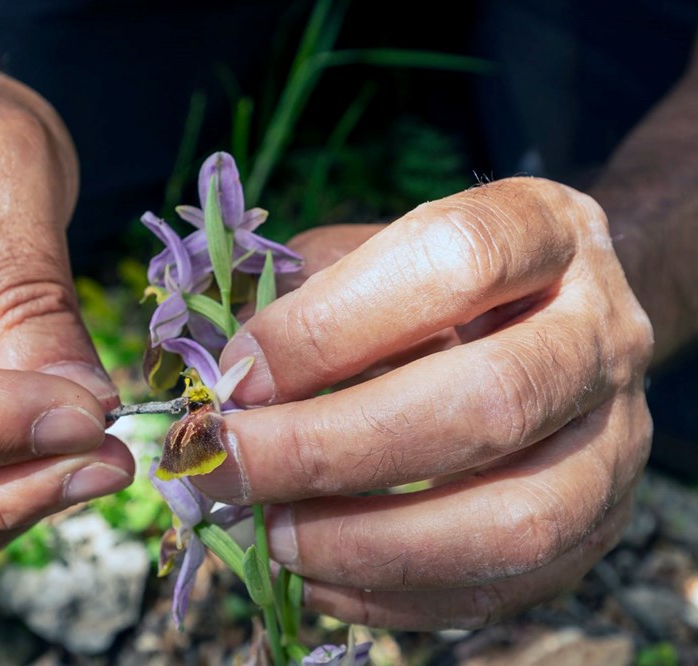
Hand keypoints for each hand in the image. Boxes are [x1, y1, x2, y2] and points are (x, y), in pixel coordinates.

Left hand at [197, 178, 653, 628]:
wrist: (556, 320)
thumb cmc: (437, 282)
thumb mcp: (370, 252)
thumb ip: (296, 294)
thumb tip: (216, 380)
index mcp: (542, 230)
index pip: (453, 262)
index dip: (330, 325)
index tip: (237, 376)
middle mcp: (600, 332)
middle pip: (489, 400)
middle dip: (331, 448)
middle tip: (226, 466)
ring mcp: (615, 439)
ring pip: (515, 518)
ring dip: (368, 542)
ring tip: (271, 533)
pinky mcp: (603, 526)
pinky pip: (509, 588)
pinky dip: (398, 595)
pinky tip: (318, 575)